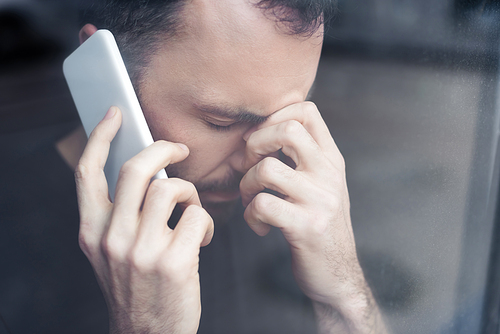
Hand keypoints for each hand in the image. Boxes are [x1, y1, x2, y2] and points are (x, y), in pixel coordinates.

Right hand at [75, 107, 213, 333]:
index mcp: (92, 232)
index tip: (115, 114)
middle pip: (136, 169)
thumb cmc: (137, 287)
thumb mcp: (112, 252)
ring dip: (190, 192)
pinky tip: (204, 238)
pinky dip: (207, 223)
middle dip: (163, 148)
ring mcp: (141, 251)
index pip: (88, 173)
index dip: (100, 137)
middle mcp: (111, 238)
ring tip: (192, 209)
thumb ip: (119, 215)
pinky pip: (198, 216)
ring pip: (171, 189)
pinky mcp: (174, 262)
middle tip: (178, 148)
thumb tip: (147, 172)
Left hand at [240, 102, 386, 332]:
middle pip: (287, 129)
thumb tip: (251, 137)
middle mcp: (329, 174)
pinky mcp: (306, 227)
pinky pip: (262, 205)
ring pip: (267, 169)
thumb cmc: (318, 226)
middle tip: (249, 166)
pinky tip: (259, 226)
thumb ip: (295, 159)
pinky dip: (250, 215)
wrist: (338, 274)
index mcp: (331, 160)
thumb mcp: (317, 186)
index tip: (259, 139)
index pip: (307, 111)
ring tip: (250, 202)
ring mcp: (320, 200)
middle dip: (255, 143)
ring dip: (246, 185)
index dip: (274, 116)